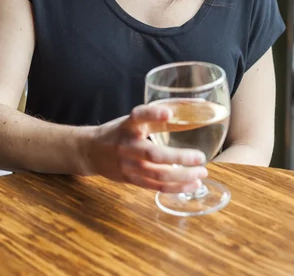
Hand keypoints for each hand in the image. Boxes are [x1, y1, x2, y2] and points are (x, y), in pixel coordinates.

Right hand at [82, 104, 207, 192]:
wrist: (91, 151)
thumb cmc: (121, 131)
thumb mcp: (135, 120)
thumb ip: (161, 114)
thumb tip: (199, 105)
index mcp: (128, 124)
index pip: (139, 116)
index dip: (153, 113)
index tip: (168, 113)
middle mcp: (127, 145)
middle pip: (153, 154)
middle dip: (179, 157)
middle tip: (201, 157)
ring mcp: (128, 165)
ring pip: (158, 175)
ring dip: (183, 176)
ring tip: (201, 172)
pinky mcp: (131, 180)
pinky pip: (156, 186)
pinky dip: (176, 187)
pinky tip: (191, 184)